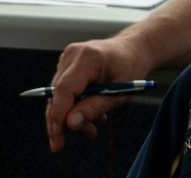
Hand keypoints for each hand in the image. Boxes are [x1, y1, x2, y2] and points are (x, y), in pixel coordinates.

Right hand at [44, 37, 150, 153]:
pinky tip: (92, 113)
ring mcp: (67, 58)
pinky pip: (63, 91)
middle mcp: (72, 55)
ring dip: (73, 116)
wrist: (133, 49)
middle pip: (57, 95)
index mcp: (88, 57)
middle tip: (88, 135)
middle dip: (66, 122)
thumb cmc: (130, 68)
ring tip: (94, 126)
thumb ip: (94, 108)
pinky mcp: (66, 64)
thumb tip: (70, 124)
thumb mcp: (119, 93)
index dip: (59, 116)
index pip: (64, 89)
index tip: (59, 141)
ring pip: (58, 96)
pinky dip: (74, 106)